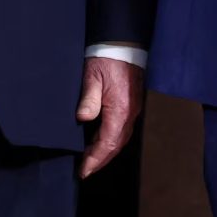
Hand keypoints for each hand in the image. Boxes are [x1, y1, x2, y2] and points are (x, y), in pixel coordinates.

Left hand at [76, 57, 144, 179]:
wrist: (123, 45)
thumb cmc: (106, 59)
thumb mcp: (92, 77)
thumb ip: (89, 99)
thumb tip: (83, 118)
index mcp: (120, 110)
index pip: (108, 142)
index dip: (95, 159)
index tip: (84, 170)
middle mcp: (130, 114)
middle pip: (116, 145)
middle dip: (100, 160)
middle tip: (85, 170)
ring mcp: (133, 111)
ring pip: (121, 139)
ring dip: (106, 152)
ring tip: (91, 160)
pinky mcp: (132, 106)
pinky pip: (123, 130)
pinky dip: (111, 141)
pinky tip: (101, 142)